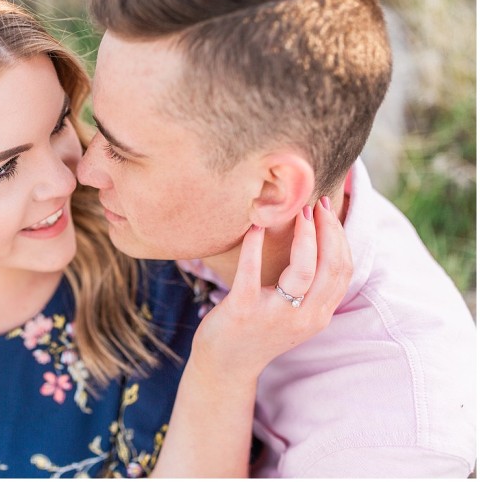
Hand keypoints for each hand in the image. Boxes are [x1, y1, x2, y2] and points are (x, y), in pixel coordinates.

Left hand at [190, 197, 352, 379]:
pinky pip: (252, 271)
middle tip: (316, 203)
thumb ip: (310, 289)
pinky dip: (255, 245)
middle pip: (331, 266)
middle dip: (328, 229)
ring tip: (296, 211)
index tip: (327, 212)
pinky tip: (255, 227)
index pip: (343, 271)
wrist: (226, 366)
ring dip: (305, 235)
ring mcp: (275, 315)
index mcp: (318, 315)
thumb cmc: (258, 331)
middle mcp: (304, 317)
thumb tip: (318, 243)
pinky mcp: (244, 310)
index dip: (340, 237)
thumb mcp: (295, 315)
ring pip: (304, 270)